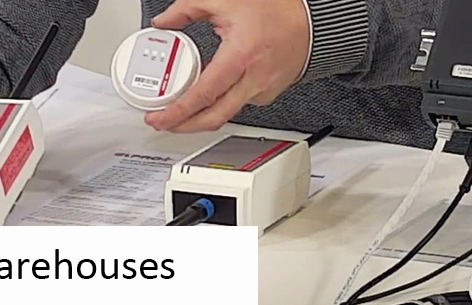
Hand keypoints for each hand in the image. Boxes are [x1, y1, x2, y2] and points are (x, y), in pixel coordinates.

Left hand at [145, 0, 310, 132]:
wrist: (312, 23)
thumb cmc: (277, 12)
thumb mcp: (226, 0)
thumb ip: (189, 8)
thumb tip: (165, 20)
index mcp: (240, 57)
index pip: (203, 95)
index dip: (177, 112)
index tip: (159, 118)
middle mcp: (252, 80)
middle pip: (213, 118)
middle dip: (184, 126)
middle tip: (164, 123)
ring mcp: (261, 91)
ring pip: (225, 114)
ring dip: (201, 115)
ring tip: (182, 108)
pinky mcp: (266, 95)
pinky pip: (238, 104)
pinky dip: (221, 102)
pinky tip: (210, 93)